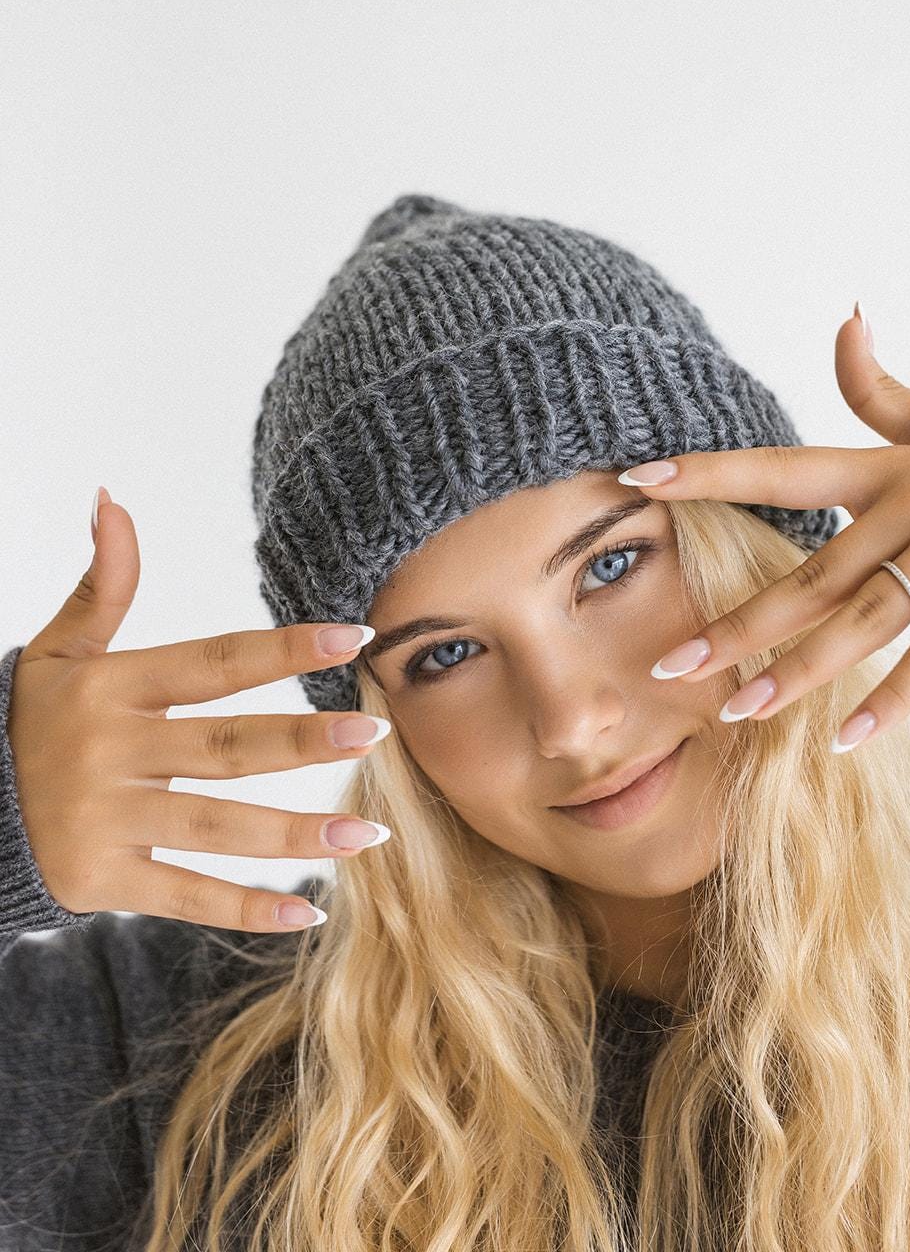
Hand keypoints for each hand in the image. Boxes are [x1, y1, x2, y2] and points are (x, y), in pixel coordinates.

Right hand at [7, 489, 389, 933]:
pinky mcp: (102, 880)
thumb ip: (105, 582)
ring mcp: (107, 822)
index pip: (212, 663)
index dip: (283, 650)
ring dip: (297, 835)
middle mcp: (111, 755)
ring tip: (370, 834)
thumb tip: (112, 499)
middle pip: (226, 747)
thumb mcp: (59, 648)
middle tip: (374, 735)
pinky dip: (246, 908)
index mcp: (111, 689)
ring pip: (218, 827)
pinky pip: (186, 895)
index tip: (354, 636)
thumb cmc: (30, 719)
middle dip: (303, 741)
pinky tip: (309, 910)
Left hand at [618, 306, 909, 752]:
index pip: (779, 470)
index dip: (710, 472)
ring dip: (799, 673)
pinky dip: (894, 701)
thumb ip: (876, 387)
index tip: (638, 478)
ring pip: (860, 626)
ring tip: (737, 711)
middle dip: (740, 625)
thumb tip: (849, 317)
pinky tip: (843, 737)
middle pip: (811, 578)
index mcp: (882, 472)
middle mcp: (907, 517)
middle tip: (672, 666)